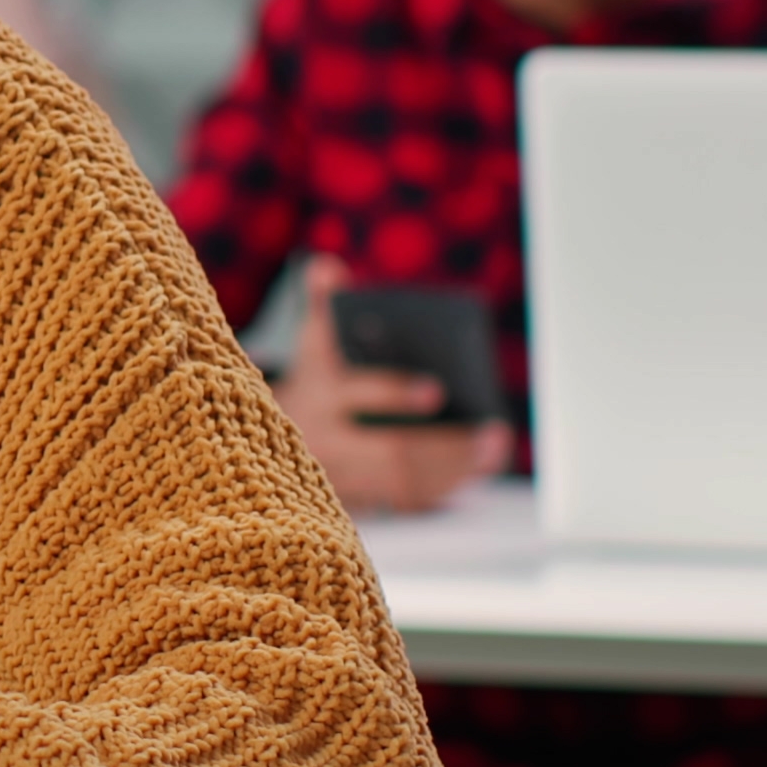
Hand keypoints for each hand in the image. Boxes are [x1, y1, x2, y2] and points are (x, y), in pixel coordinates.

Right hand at [273, 256, 510, 515]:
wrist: (272, 439)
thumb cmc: (316, 379)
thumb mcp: (313, 343)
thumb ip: (323, 305)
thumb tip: (327, 266)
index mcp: (318, 395)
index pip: (358, 395)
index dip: (395, 395)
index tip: (436, 392)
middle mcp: (327, 442)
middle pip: (390, 452)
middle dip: (443, 445)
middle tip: (489, 433)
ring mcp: (344, 478)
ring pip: (405, 481)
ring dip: (456, 467)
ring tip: (494, 446)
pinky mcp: (361, 499)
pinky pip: (408, 500)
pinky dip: (447, 485)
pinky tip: (480, 467)